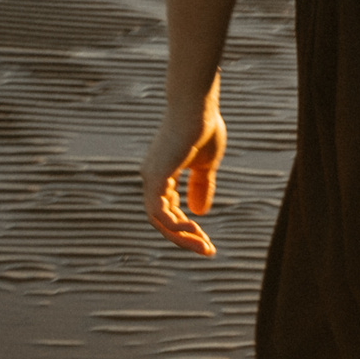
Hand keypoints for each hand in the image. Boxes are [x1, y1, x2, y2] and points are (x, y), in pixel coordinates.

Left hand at [143, 83, 226, 256]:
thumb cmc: (203, 129)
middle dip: (185, 238)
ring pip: (158, 220)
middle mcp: (152, 178)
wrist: (198, 108)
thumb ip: (201, 187)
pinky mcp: (156, 175)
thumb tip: (199, 212)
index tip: (208, 242)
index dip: (187, 230)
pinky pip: (159, 210)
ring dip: (180, 237)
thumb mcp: (206, 166)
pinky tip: (194, 230)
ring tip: (204, 246)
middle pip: (161, 220)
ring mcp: (151, 176)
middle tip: (208, 251)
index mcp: (162, 175)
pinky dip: (174, 224)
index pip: (169, 211)